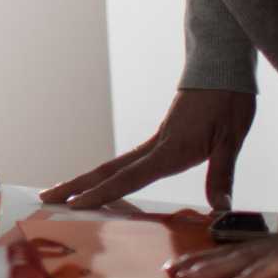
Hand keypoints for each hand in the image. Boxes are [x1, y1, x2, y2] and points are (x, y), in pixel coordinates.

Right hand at [42, 88, 256, 209]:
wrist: (220, 67)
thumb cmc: (227, 100)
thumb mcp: (230, 139)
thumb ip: (221, 175)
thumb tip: (220, 209)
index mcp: (169, 150)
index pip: (129, 177)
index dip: (102, 193)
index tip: (76, 204)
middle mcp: (155, 146)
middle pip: (108, 169)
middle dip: (77, 185)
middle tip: (47, 196)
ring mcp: (156, 141)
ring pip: (115, 165)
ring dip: (88, 179)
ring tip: (65, 192)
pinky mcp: (163, 138)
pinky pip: (130, 161)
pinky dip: (110, 174)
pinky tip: (108, 180)